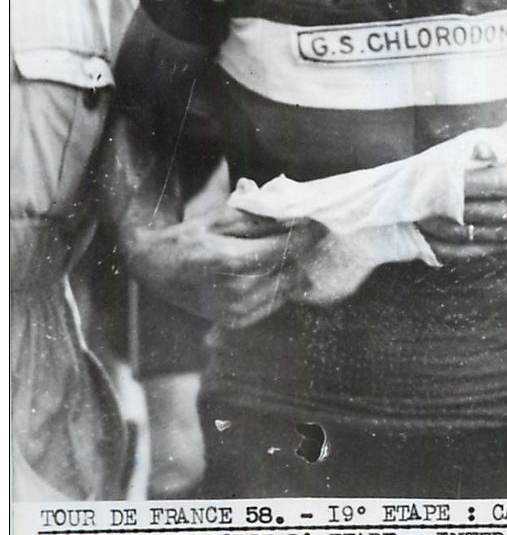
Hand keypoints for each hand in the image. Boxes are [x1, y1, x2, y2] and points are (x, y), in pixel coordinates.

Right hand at [129, 203, 321, 327]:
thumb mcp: (218, 217)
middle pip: (287, 268)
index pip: (279, 248)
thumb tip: (294, 213)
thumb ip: (257, 215)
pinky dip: (282, 283)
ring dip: (294, 266)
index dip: (303, 234)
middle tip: (315, 232)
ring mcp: (234, 311)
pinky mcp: (237, 321)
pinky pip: (275, 301)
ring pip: (286, 286)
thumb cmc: (189, 238)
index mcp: (225, 260)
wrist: (157, 271)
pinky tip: (280, 268)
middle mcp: (232, 291)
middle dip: (301, 249)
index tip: (319, 221)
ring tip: (298, 248)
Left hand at [419, 119, 506, 260]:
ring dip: (435, 230)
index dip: (442, 185)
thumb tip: (474, 147)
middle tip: (405, 201)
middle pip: (463, 212)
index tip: (419, 180)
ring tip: (410, 220)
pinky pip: (475, 250)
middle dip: (431, 208)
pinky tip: (429, 242)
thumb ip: (500, 137)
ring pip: (465, 234)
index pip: (470, 186)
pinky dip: (449, 249)